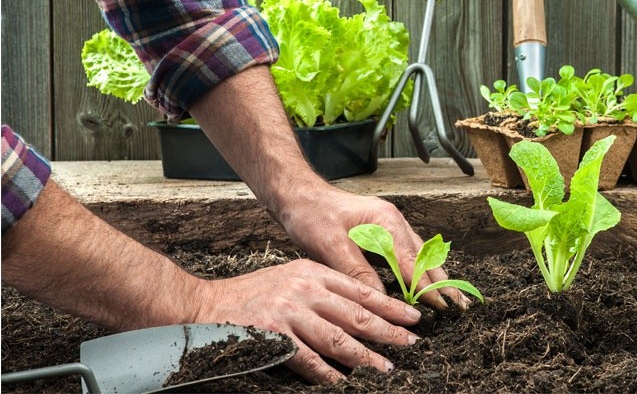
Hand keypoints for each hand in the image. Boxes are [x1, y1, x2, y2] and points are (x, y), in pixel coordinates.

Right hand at [194, 258, 420, 383]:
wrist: (206, 305)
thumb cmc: (252, 294)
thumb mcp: (291, 278)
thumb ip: (322, 290)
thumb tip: (360, 311)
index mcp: (312, 272)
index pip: (360, 290)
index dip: (389, 305)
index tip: (412, 317)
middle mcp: (304, 289)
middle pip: (356, 314)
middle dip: (388, 330)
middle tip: (411, 343)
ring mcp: (289, 313)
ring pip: (338, 339)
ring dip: (365, 356)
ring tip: (386, 368)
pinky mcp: (273, 336)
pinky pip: (309, 360)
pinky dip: (328, 373)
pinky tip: (343, 382)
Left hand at [279, 187, 470, 310]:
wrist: (298, 195)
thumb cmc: (312, 215)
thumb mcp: (331, 245)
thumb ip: (358, 271)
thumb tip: (380, 300)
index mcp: (385, 221)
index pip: (412, 261)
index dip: (427, 287)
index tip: (442, 307)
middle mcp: (393, 221)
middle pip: (425, 256)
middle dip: (442, 282)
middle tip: (460, 306)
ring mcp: (389, 225)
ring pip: (420, 255)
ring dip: (434, 277)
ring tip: (451, 298)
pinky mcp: (382, 231)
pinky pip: (407, 253)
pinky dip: (419, 270)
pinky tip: (425, 283)